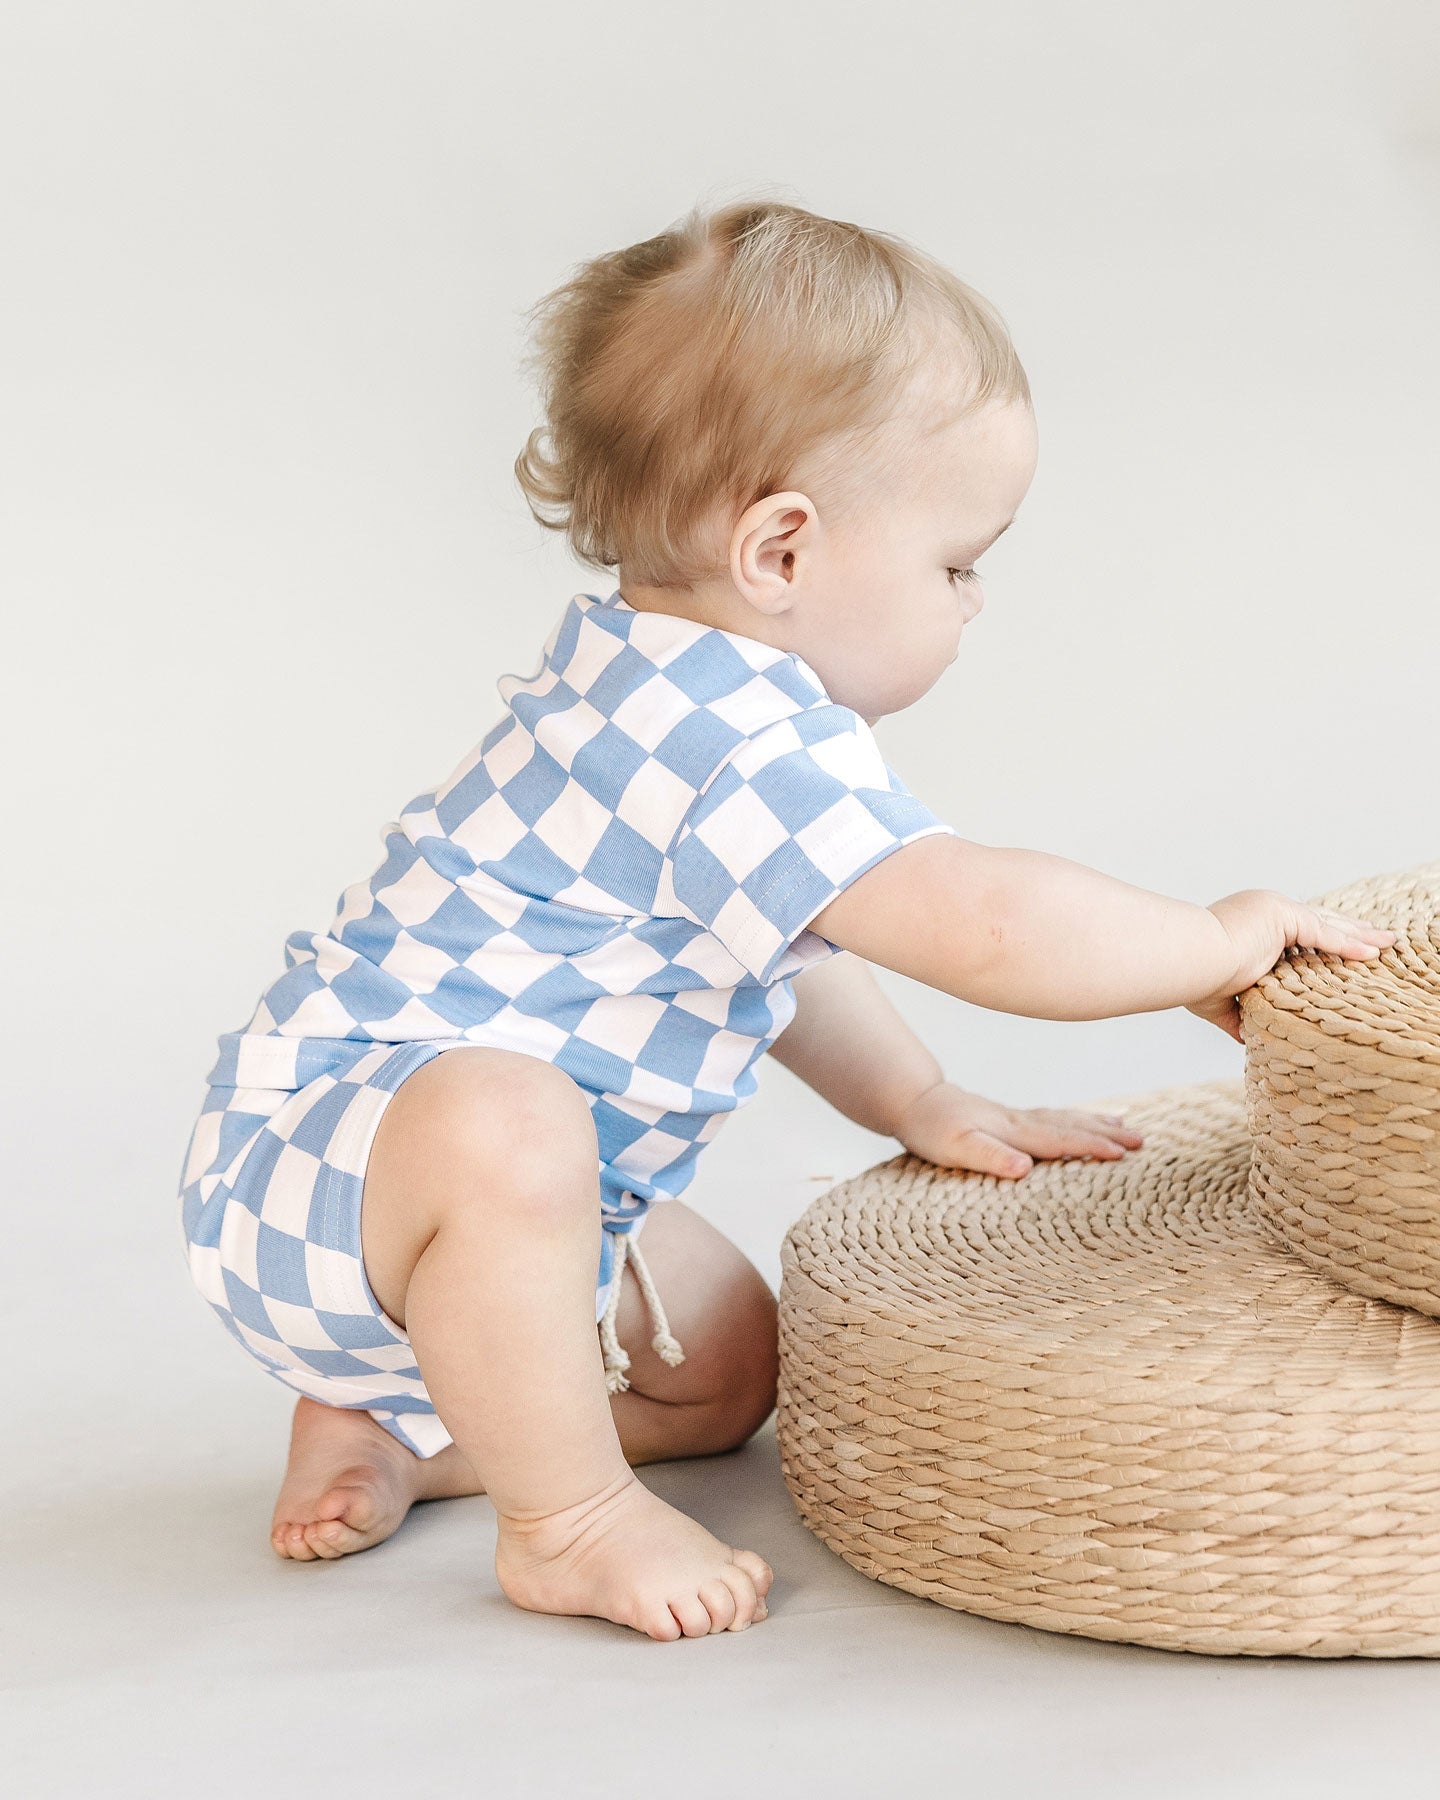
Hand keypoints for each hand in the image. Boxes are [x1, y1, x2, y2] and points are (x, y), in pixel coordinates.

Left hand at [893, 1080, 1144, 1179]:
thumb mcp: (955, 1148)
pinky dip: (1077, 1118)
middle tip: (1142, 1143)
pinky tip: (1087, 1120)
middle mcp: (1021, 1121)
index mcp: (1012, 1131)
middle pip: (1071, 1126)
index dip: (1092, 1147)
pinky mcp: (1012, 1119)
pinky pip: (1054, 1117)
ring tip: (1129, 1128)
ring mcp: (1018, 1118)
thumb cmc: (933, 1130)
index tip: (1124, 1154)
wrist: (916, 1103)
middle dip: (1108, 1134)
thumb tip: (1024, 1168)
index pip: (1059, 1140)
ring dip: (1098, 1124)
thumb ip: (989, 1156)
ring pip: (1067, 1119)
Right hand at [1188, 889, 1397, 1042]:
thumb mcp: (1218, 1001)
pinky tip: (1372, 952)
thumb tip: (1247, 1039)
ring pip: (1328, 924)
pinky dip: (1349, 943)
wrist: (1188, 961)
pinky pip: (1323, 933)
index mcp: (1252, 928)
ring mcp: (1274, 909)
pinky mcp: (1281, 915)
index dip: (1325, 941)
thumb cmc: (1193, 979)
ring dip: (1360, 934)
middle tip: (1379, 939)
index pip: (1298, 934)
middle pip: (1321, 923)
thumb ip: (1236, 1015)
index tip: (1346, 950)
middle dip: (1352, 932)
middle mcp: (1265, 911)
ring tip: (1387, 942)